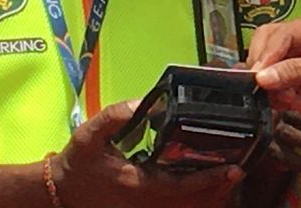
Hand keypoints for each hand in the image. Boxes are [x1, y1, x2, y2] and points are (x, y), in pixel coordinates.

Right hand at [50, 101, 243, 207]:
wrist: (60, 191)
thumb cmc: (77, 163)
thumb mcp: (90, 134)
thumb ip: (114, 117)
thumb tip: (140, 103)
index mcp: (138, 184)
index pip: (182, 185)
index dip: (209, 179)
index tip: (233, 168)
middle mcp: (147, 201)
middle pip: (193, 199)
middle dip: (219, 186)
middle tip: (240, 166)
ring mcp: (147, 207)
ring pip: (187, 205)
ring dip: (210, 192)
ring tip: (229, 172)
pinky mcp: (145, 206)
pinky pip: (177, 205)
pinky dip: (194, 195)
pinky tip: (206, 180)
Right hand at [249, 14, 300, 137]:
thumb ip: (298, 71)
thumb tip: (263, 76)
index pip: (282, 34)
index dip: (267, 53)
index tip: (258, 74)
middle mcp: (300, 41)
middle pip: (266, 43)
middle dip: (260, 63)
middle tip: (259, 84)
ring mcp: (293, 63)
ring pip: (262, 63)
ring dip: (261, 80)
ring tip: (273, 95)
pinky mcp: (288, 84)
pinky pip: (266, 85)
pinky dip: (266, 94)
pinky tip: (279, 103)